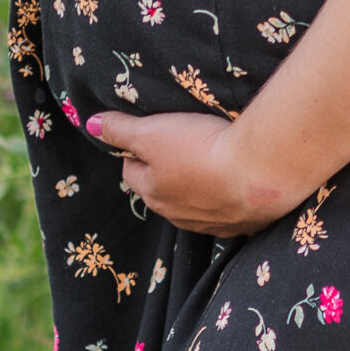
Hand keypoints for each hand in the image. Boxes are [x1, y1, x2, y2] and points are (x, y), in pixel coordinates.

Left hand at [84, 111, 290, 235]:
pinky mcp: (242, 226)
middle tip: (180, 146)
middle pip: (162, 191)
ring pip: (193, 205)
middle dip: (165, 172)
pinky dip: (227, 199)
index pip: (132, 171)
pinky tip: (238, 182)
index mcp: (152, 192)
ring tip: (211, 162)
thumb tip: (90, 124)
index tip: (149, 135)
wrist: (258, 173)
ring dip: (197, 188)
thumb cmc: (200, 148)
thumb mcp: (153, 132)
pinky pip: (227, 214)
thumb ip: (120, 129)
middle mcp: (176, 215)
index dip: (137, 151)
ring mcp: (211, 224)